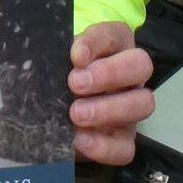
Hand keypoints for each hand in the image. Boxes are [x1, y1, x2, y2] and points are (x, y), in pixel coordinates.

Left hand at [67, 22, 154, 166]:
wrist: (53, 113)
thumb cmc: (56, 76)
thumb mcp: (54, 62)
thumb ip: (53, 58)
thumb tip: (39, 61)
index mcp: (113, 46)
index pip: (113, 35)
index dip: (96, 43)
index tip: (75, 56)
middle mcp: (129, 75)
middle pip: (140, 65)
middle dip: (109, 74)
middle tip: (75, 84)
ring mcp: (130, 108)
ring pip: (143, 104)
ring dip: (108, 109)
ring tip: (76, 115)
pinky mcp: (124, 140)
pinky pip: (126, 147)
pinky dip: (104, 146)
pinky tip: (80, 140)